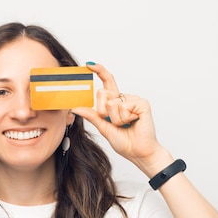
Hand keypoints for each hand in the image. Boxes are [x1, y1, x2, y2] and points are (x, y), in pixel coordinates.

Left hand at [71, 62, 171, 176]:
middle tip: (115, 123)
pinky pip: (123, 106)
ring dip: (116, 119)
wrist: (138, 153)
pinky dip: (125, 118)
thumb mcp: (104, 128)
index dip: (99, 71)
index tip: (89, 64)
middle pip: (103, 93)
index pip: (107, 82)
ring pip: (112, 102)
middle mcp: (125, 98)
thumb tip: (75, 107)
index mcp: (116, 103)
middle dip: (103, 111)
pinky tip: (134, 122)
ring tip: (126, 125)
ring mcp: (134, 100)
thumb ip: (92, 116)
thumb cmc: (125, 142)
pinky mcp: (142, 103)